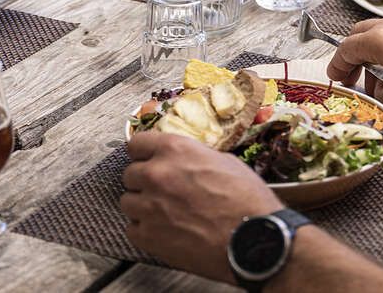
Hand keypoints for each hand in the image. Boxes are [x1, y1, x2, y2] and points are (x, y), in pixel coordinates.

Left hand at [121, 133, 280, 282]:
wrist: (255, 239)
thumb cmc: (246, 201)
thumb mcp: (223, 162)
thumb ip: (193, 158)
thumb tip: (184, 160)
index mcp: (175, 149)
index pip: (137, 143)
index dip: (143, 153)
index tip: (146, 160)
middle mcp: (157, 174)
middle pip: (129, 174)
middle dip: (143, 181)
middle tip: (160, 190)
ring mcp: (150, 206)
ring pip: (127, 202)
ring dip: (142, 206)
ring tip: (162, 213)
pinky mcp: (149, 237)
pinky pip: (132, 230)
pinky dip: (144, 231)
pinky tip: (163, 231)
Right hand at [326, 15, 382, 108]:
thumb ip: (382, 97)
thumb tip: (379, 97)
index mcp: (375, 39)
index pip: (345, 49)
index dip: (336, 65)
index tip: (335, 76)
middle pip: (357, 38)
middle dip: (353, 59)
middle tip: (353, 77)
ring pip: (377, 37)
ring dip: (372, 57)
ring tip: (381, 81)